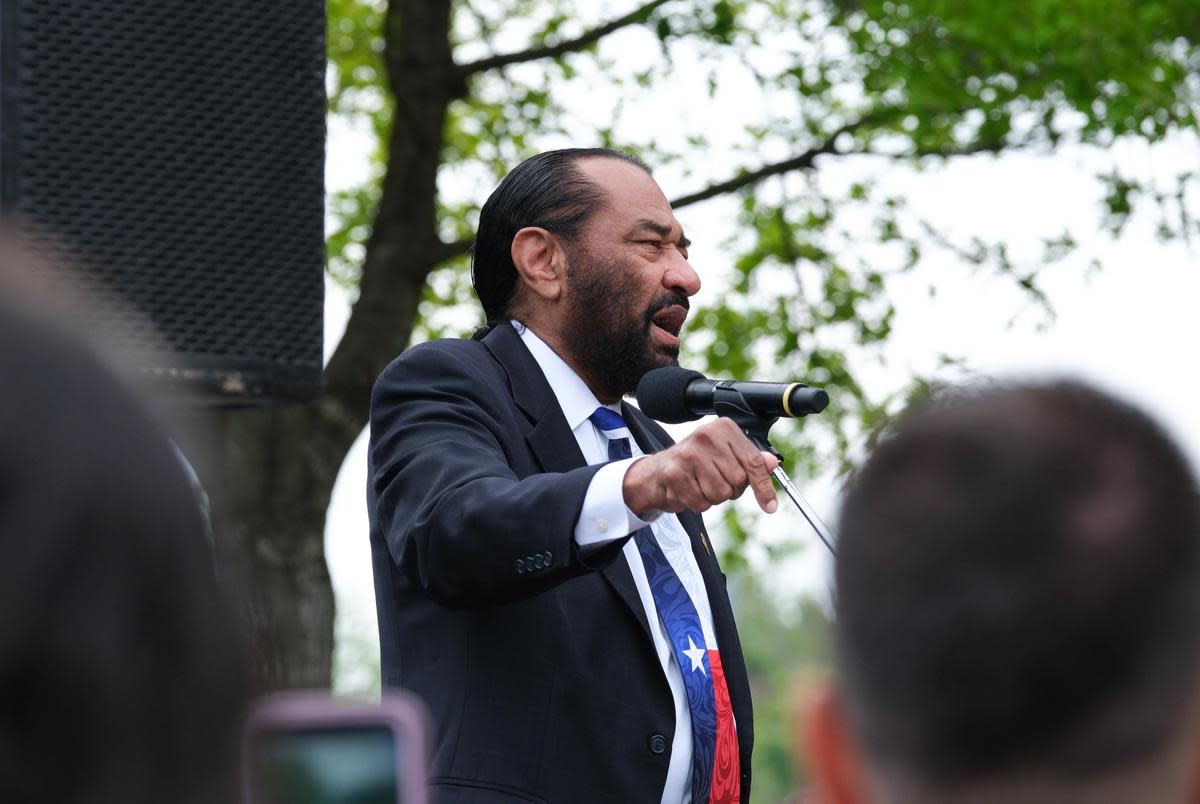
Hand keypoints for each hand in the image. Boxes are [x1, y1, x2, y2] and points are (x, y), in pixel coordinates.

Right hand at [622, 417, 779, 515]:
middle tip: (714, 481)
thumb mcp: (726, 456)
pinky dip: (697, 504)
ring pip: (721, 493)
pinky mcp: (675, 473)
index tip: (770, 505)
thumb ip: (750, 461)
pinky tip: (688, 490)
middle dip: (730, 489)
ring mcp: (689, 454)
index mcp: (723, 429)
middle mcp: (706, 436)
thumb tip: (772, 463)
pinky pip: (702, 503)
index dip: (763, 486)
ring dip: (713, 498)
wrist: (657, 472)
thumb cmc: (696, 464)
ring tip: (700, 485)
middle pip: (738, 480)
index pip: (753, 461)